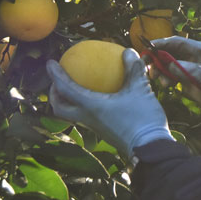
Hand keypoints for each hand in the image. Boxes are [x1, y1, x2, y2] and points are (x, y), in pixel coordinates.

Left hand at [47, 49, 172, 160]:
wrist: (150, 148)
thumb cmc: (142, 118)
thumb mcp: (140, 89)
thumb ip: (133, 69)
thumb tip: (128, 51)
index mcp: (91, 106)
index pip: (65, 89)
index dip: (55, 74)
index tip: (50, 63)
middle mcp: (88, 118)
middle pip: (60, 108)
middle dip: (55, 94)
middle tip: (58, 80)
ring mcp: (95, 126)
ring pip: (71, 114)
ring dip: (68, 100)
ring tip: (75, 86)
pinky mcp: (103, 131)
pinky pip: (87, 116)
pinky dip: (85, 104)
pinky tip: (100, 96)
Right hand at [149, 36, 200, 129]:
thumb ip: (192, 71)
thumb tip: (171, 65)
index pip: (178, 42)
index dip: (162, 43)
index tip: (149, 48)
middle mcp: (194, 56)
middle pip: (170, 51)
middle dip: (158, 58)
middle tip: (147, 66)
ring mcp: (189, 67)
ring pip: (168, 63)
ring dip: (160, 70)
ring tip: (159, 80)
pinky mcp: (186, 78)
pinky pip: (170, 74)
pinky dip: (165, 78)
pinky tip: (166, 85)